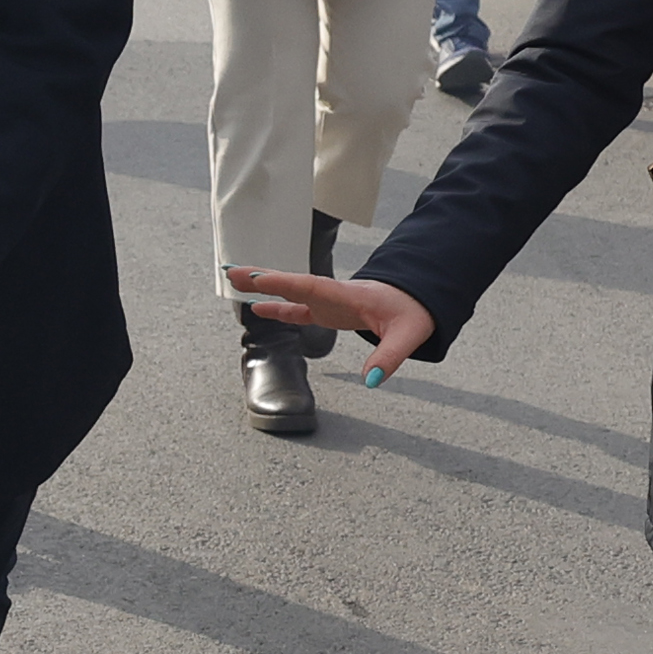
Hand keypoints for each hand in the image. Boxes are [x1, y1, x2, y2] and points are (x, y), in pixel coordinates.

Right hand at [226, 266, 435, 384]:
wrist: (422, 298)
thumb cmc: (415, 312)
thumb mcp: (409, 335)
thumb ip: (389, 357)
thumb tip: (370, 381)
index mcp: (347, 295)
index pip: (309, 287)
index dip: (282, 283)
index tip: (256, 279)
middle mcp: (333, 294)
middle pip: (292, 284)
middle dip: (262, 278)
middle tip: (230, 272)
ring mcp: (329, 301)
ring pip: (291, 293)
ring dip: (264, 288)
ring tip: (233, 282)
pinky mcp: (330, 311)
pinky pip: (299, 308)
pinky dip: (279, 308)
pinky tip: (260, 310)